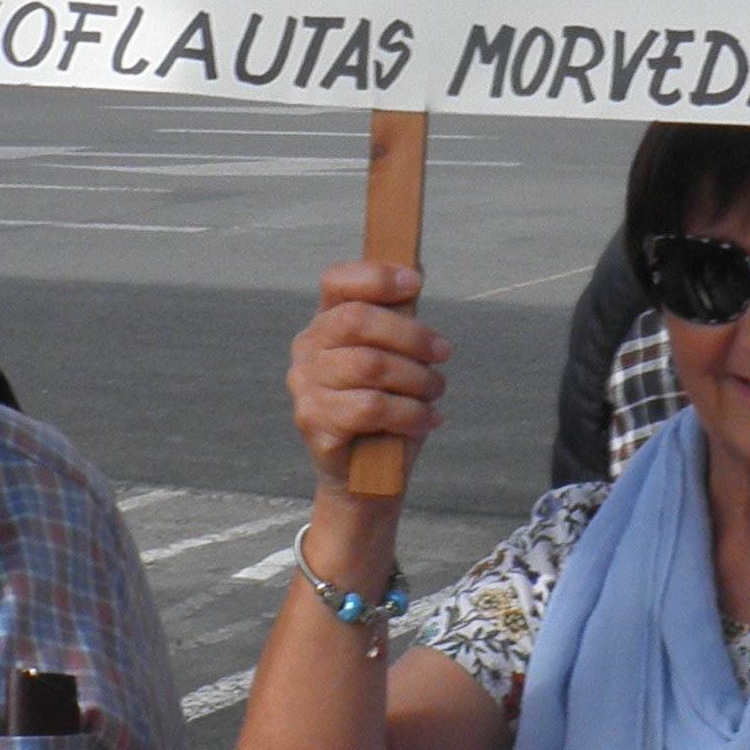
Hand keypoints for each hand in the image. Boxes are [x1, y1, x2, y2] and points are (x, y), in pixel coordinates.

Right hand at [288, 263, 449, 497]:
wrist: (367, 480)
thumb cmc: (386, 412)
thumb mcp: (397, 359)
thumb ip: (398, 319)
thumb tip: (414, 269)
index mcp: (325, 323)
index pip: (336, 281)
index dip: (376, 276)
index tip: (415, 283)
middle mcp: (307, 350)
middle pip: (356, 320)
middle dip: (411, 334)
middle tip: (443, 352)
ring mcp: (305, 386)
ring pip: (369, 365)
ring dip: (416, 378)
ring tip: (436, 392)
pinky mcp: (314, 422)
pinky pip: (371, 407)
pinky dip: (409, 412)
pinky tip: (427, 419)